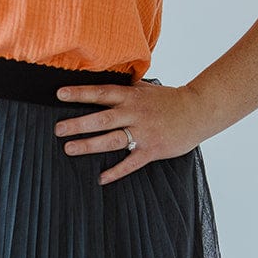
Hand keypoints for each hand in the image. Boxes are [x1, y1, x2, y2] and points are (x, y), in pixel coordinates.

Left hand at [53, 80, 211, 184]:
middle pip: (101, 118)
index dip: (80, 93)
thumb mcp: (147, 88)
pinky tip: (101, 178)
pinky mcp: (152, 150)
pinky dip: (116, 172)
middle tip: (58, 129)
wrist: (199, 111)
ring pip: (112, 140)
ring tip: (69, 148)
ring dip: (89, 145)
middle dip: (78, 124)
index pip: (101, 93)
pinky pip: (131, 163)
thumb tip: (109, 78)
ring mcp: (143, 133)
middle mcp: (135, 113)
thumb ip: (127, 87)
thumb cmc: (171, 100)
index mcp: (132, 96)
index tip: (60, 94)